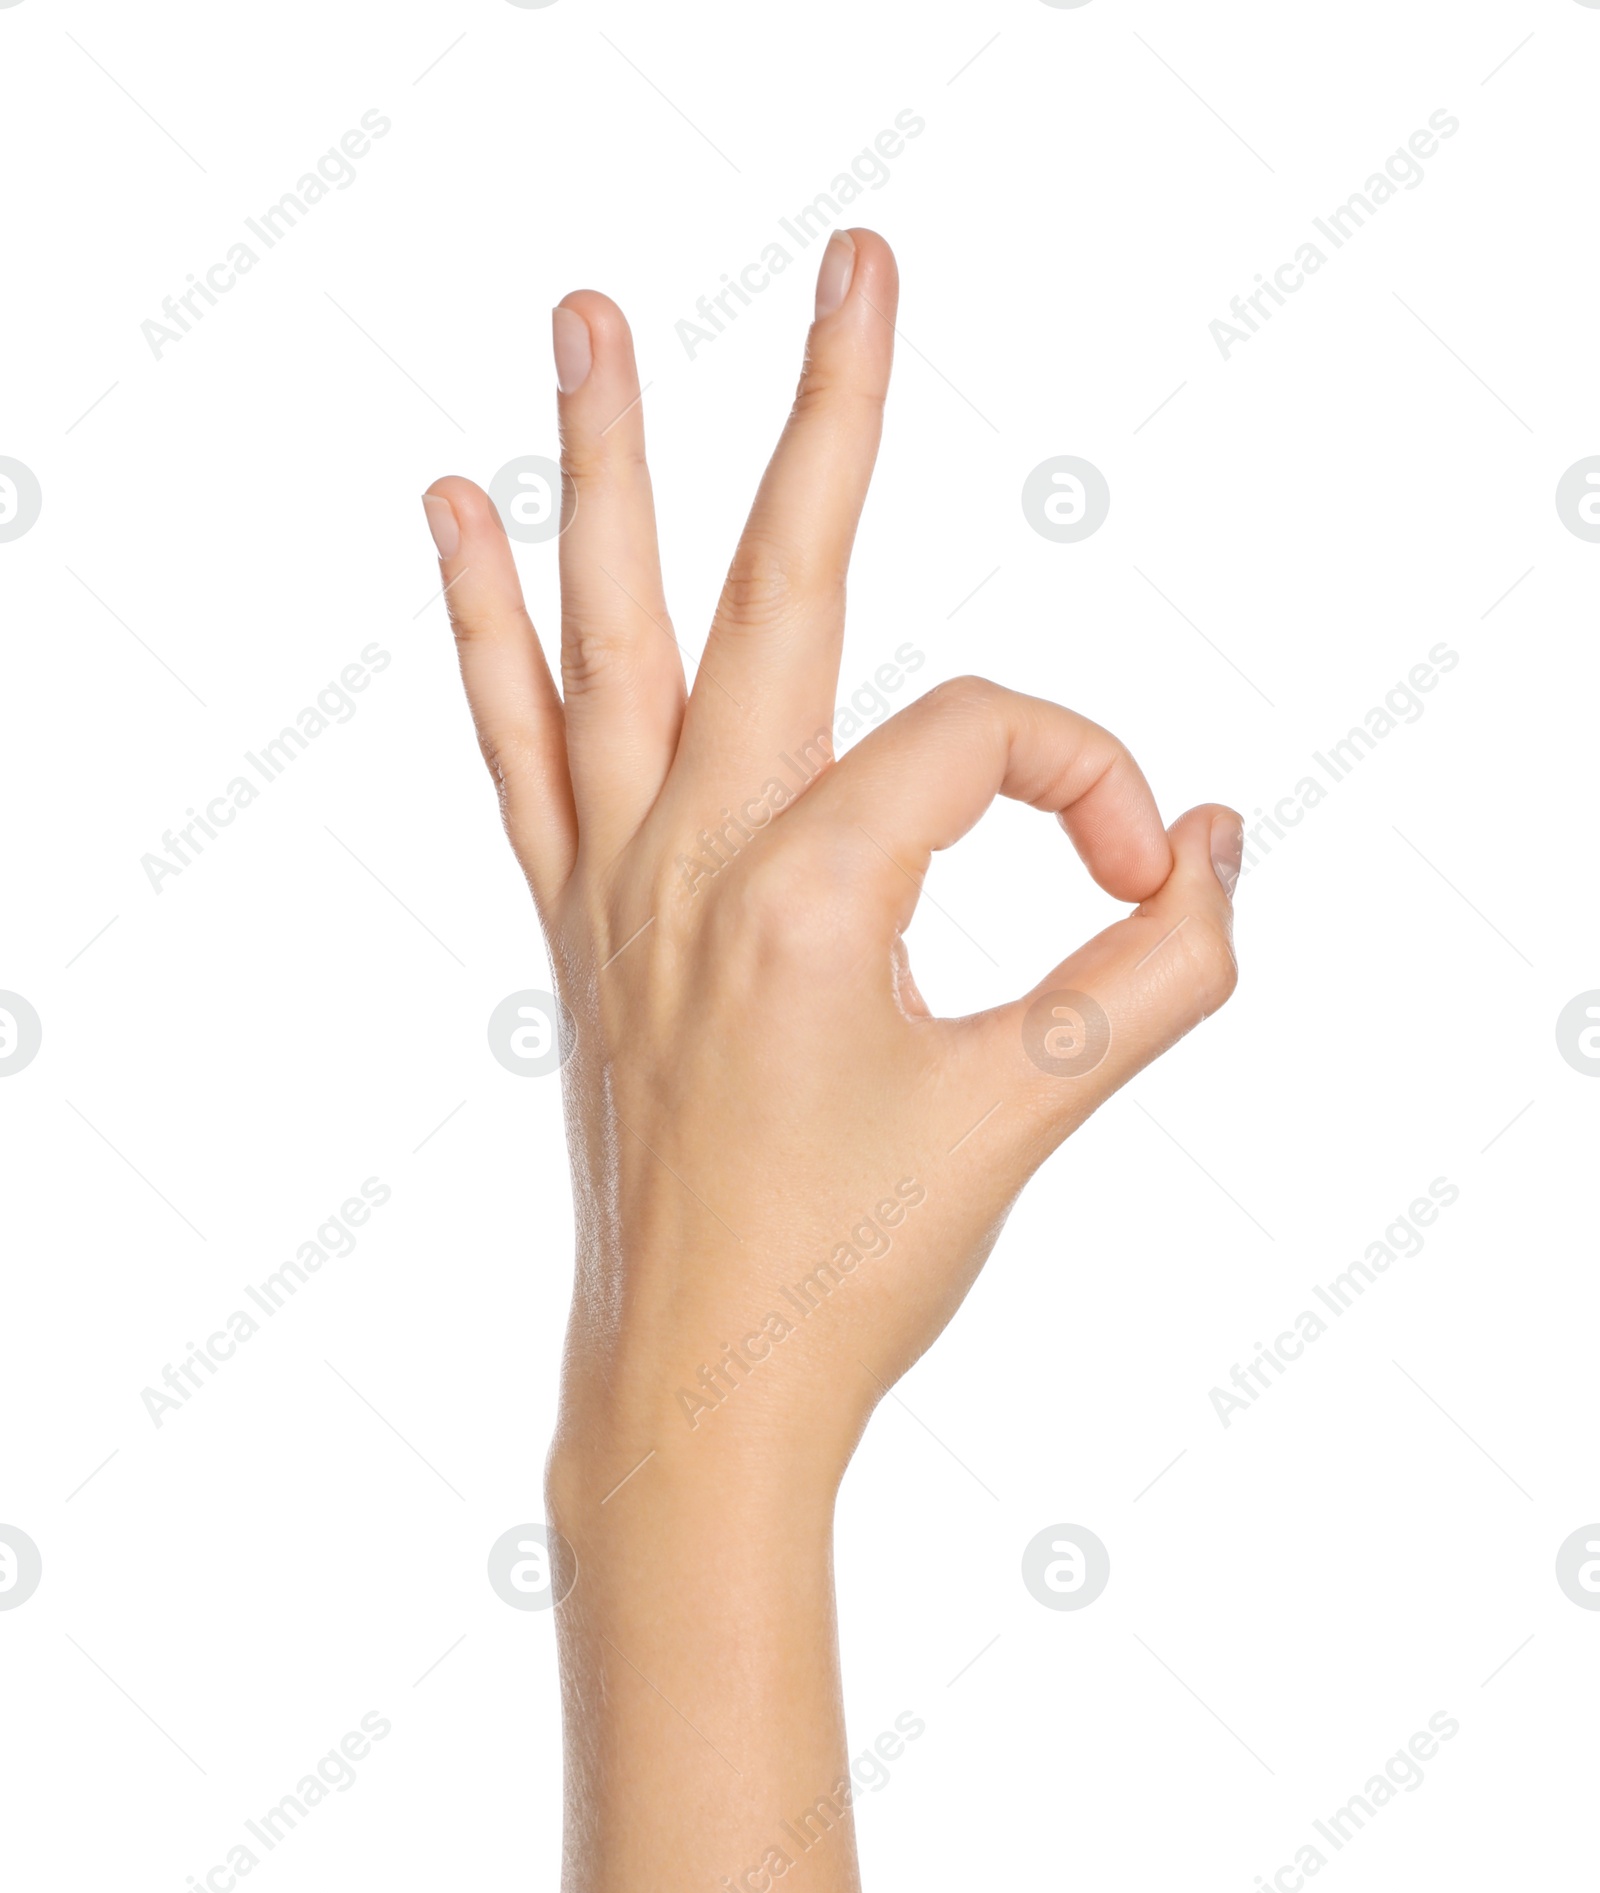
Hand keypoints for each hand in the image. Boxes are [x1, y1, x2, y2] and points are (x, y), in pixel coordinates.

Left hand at [422, 229, 1240, 1505]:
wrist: (698, 1392)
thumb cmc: (851, 1270)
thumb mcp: (1038, 1107)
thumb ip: (1163, 967)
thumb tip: (1213, 845)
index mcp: (807, 892)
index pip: (988, 743)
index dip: (1094, 787)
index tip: (1142, 888)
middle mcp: (693, 858)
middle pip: (780, 584)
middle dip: (833, 413)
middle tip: (860, 260)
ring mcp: (618, 885)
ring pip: (610, 633)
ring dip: (604, 470)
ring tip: (579, 322)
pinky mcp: (581, 928)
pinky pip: (522, 746)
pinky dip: (490, 632)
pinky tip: (456, 525)